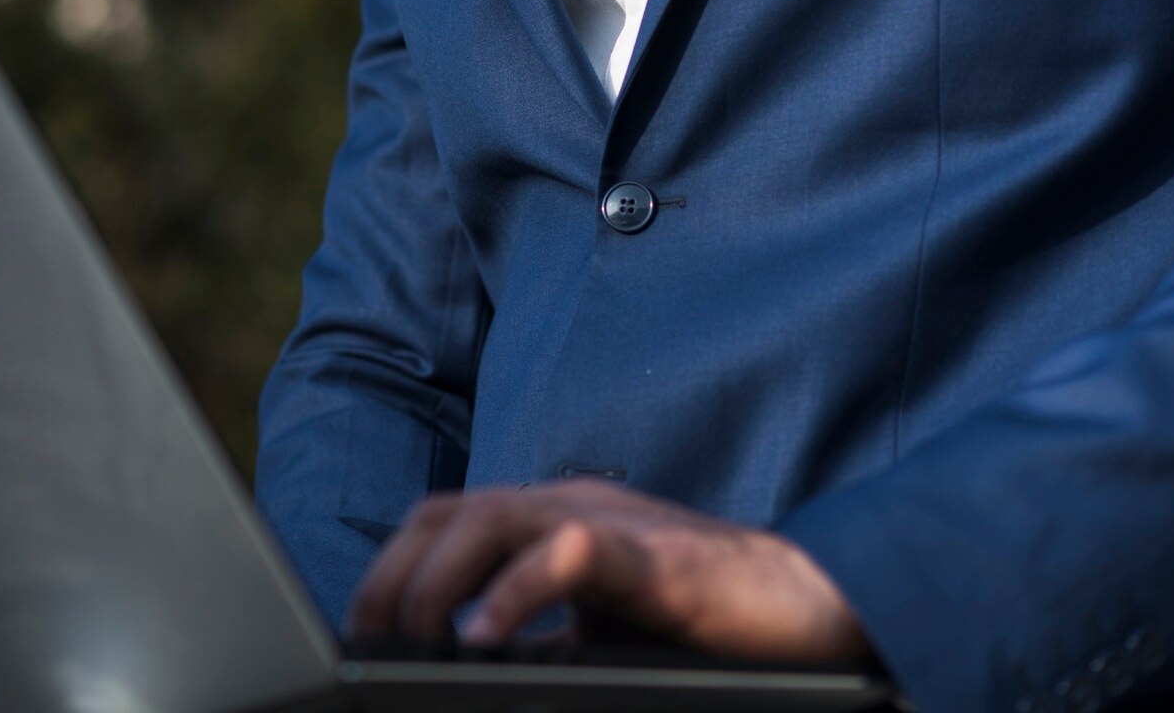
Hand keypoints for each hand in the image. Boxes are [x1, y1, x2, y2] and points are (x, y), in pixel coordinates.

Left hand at [346, 479, 871, 663]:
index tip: (363, 631)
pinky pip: (569, 552)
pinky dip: (516, 591)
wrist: (810, 607)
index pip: (447, 518)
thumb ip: (542, 639)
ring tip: (415, 640)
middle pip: (450, 511)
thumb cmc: (707, 623)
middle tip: (372, 641)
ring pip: (494, 517)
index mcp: (555, 518)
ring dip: (438, 579)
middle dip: (395, 574)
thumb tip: (471, 670)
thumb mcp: (602, 632)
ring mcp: (613, 522)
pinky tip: (485, 639)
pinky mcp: (655, 558)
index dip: (393, 567)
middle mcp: (573, 505)